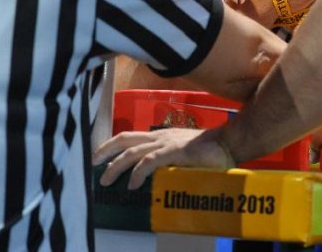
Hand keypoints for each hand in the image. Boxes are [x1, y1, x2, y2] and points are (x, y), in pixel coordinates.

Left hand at [94, 127, 232, 188]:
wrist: (228, 143)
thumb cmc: (210, 150)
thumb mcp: (182, 153)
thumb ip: (168, 160)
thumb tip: (155, 174)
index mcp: (161, 136)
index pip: (130, 137)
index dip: (112, 145)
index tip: (99, 156)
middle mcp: (160, 137)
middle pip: (125, 141)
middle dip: (105, 152)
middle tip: (93, 165)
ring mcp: (166, 143)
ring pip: (132, 152)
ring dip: (116, 166)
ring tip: (105, 180)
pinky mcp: (174, 152)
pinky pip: (149, 161)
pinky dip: (137, 173)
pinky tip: (131, 184)